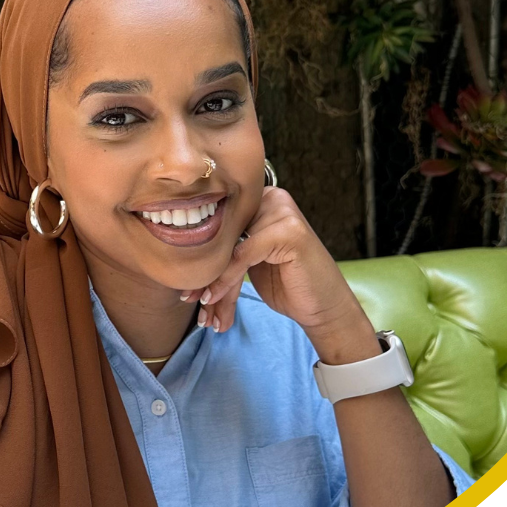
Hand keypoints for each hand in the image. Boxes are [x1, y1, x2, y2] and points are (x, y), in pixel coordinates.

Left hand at [180, 188, 367, 343]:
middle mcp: (272, 198)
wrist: (324, 307)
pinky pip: (243, 255)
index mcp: (261, 199)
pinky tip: (215, 299)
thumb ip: (228, 246)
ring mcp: (282, 212)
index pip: (221, 222)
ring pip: (230, 246)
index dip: (199, 253)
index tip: (182, 283)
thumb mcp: (252, 259)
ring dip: (211, 279)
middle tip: (186, 297)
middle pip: (224, 234)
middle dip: (203, 269)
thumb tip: (182, 250)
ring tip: (199, 304)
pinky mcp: (288, 232)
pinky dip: (226, 279)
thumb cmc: (288, 284)